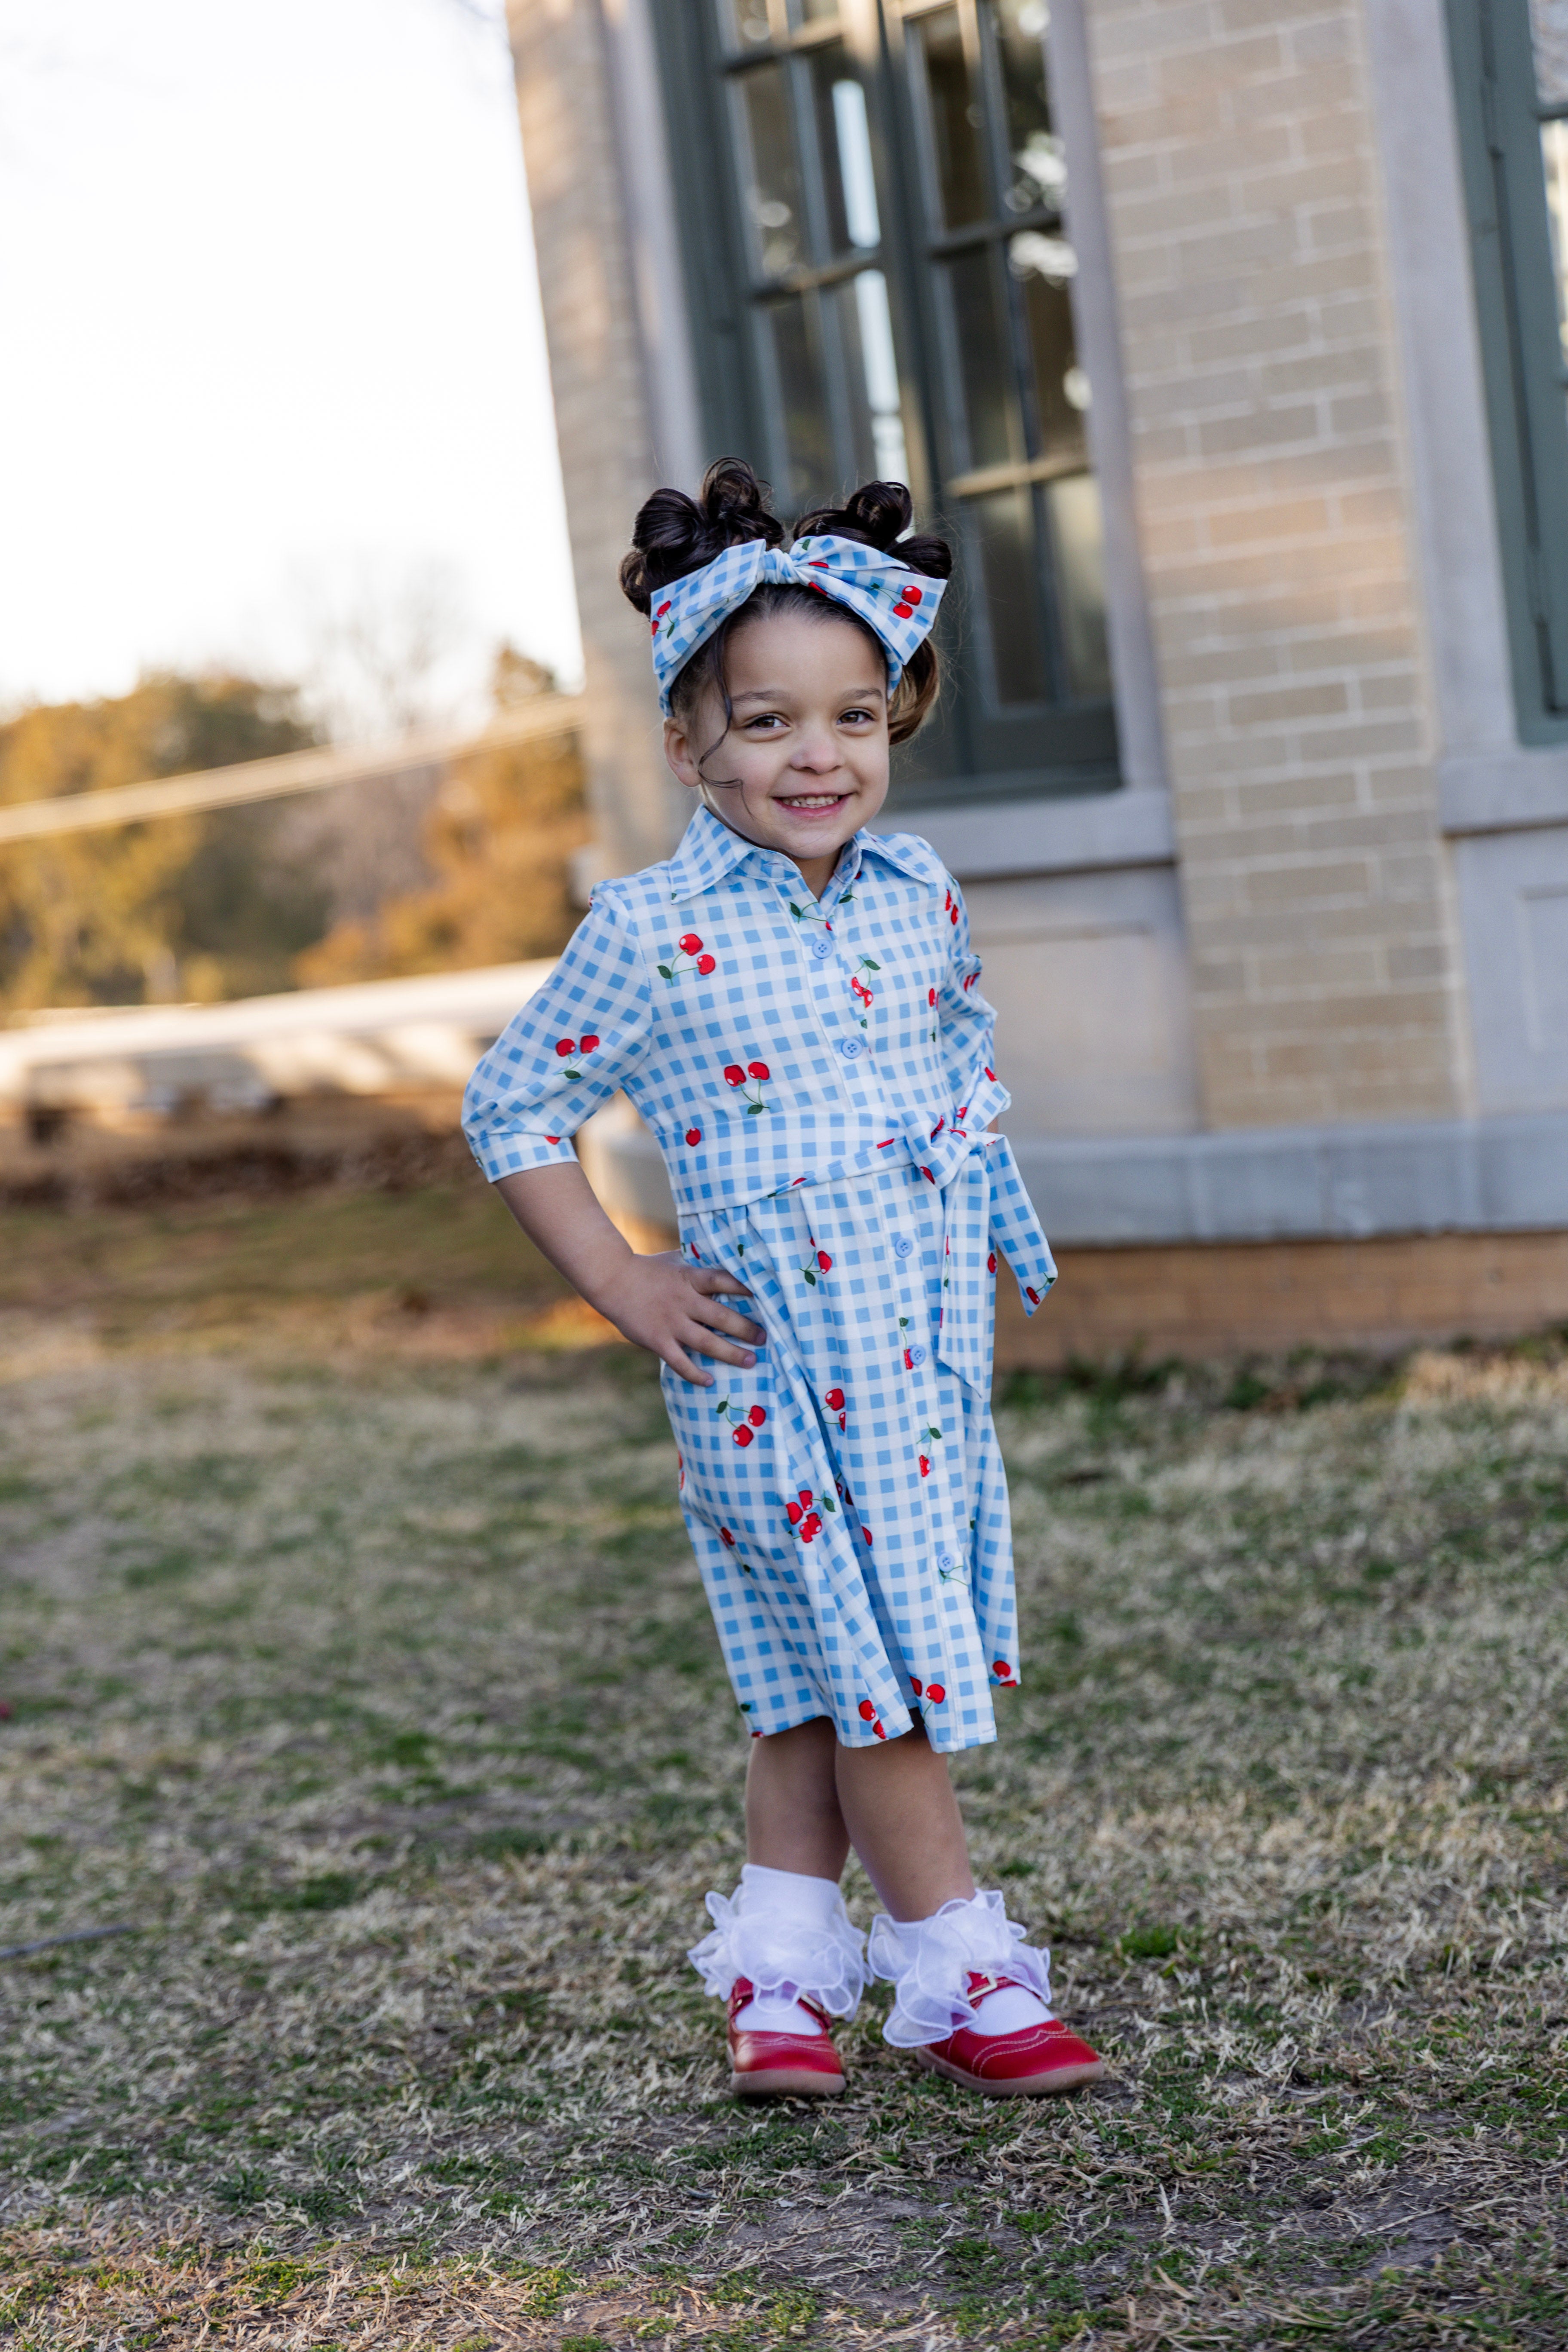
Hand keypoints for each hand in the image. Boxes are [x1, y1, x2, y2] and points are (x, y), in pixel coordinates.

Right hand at [604, 1252, 765, 1385]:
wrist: (611, 1280)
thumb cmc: (647, 1269)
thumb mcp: (675, 1260)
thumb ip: (698, 1265)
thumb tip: (724, 1259)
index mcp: (690, 1278)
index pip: (723, 1281)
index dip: (745, 1288)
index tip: (766, 1296)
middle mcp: (683, 1301)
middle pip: (721, 1316)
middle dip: (746, 1329)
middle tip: (764, 1338)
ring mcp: (670, 1322)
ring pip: (706, 1341)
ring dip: (730, 1353)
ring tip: (750, 1361)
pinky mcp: (657, 1340)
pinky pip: (679, 1361)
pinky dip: (694, 1373)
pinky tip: (709, 1381)